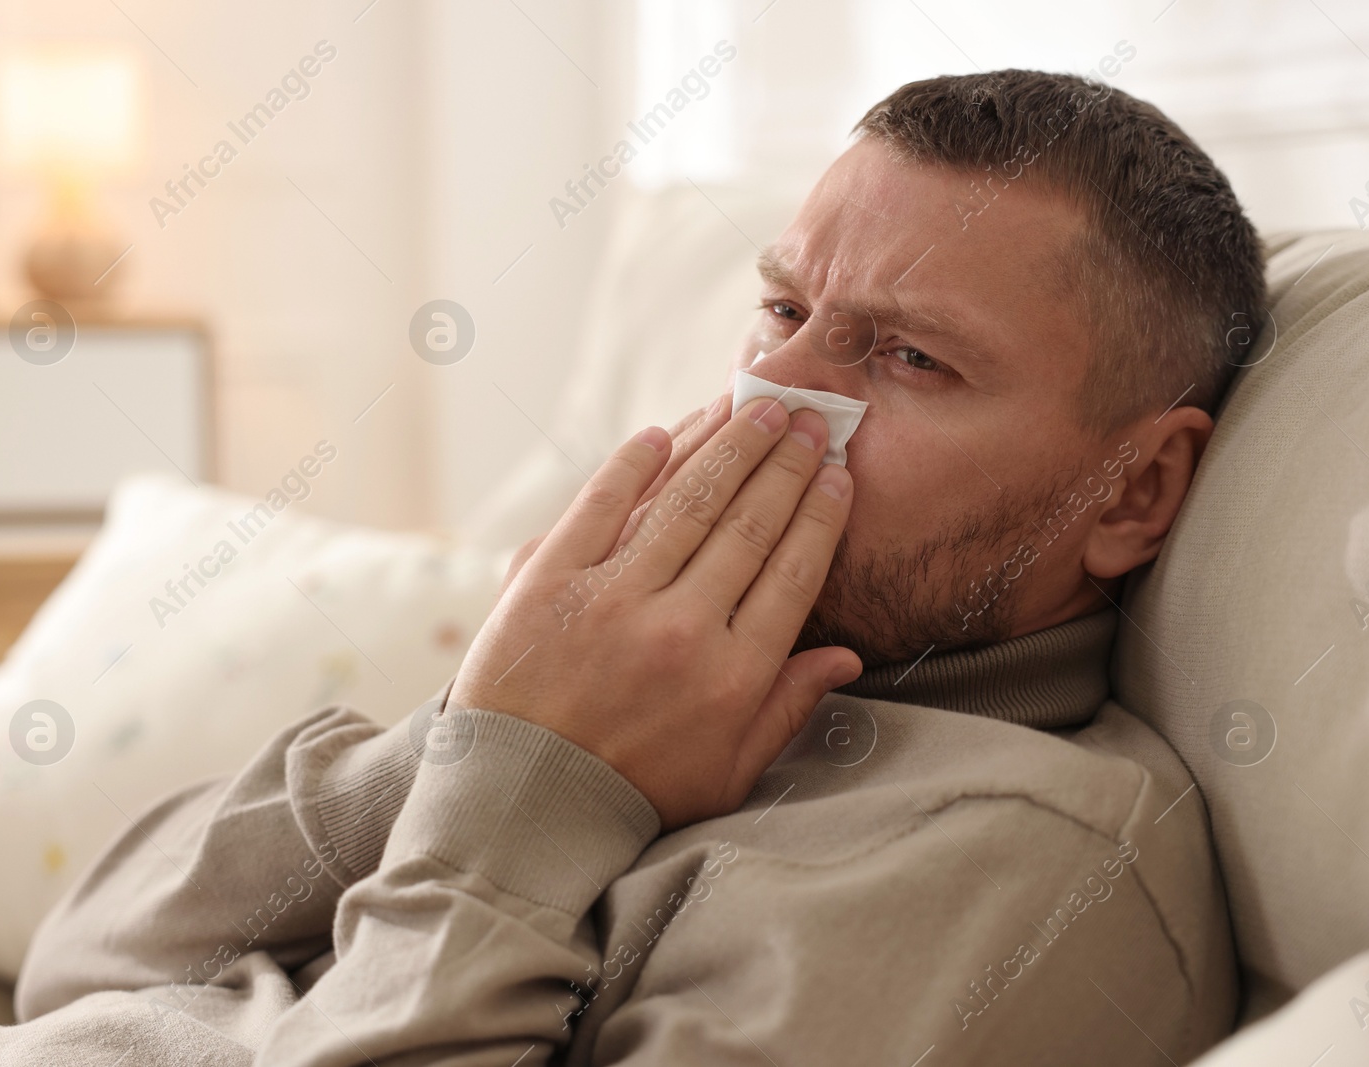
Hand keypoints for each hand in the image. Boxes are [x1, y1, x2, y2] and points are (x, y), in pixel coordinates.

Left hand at [450, 396, 859, 829]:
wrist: (522, 804)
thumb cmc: (634, 791)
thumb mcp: (728, 771)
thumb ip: (788, 709)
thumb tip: (846, 657)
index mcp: (732, 676)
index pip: (792, 571)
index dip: (820, 514)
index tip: (837, 473)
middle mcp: (679, 629)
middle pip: (749, 524)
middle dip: (786, 463)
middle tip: (811, 418)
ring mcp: (611, 598)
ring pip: (686, 501)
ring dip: (728, 445)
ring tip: (757, 406)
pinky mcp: (548, 580)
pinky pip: (599, 504)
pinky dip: (632, 464)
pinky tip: (662, 432)